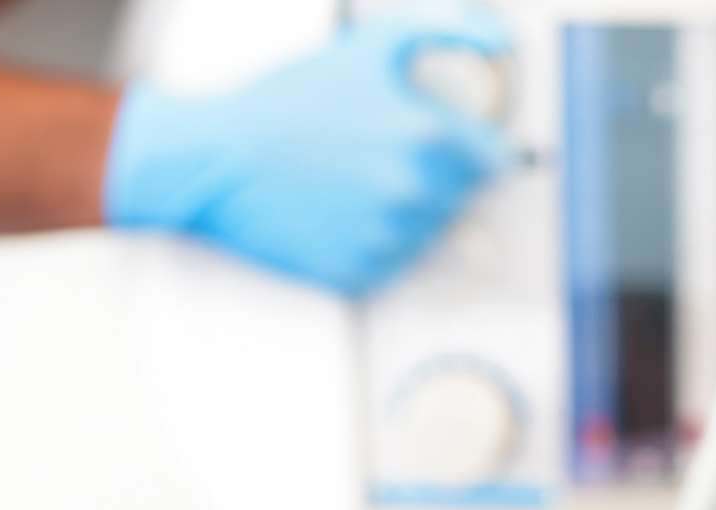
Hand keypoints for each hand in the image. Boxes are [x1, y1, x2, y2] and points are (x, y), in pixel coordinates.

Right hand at [103, 1, 511, 294]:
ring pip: (435, 232)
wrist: (216, 158)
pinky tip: (349, 213)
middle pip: (466, 196)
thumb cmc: (286, 101)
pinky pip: (398, 263)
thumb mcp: (370, 46)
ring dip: (416, 211)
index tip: (458, 144)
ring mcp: (387, 238)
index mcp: (425, 138)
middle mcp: (413, 193)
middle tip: (392, 156)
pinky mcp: (360, 274)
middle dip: (444, 177)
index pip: (497, 161)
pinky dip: (384, 242)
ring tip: (365, 182)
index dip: (481, 150)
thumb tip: (499, 40)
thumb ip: (446, 30)